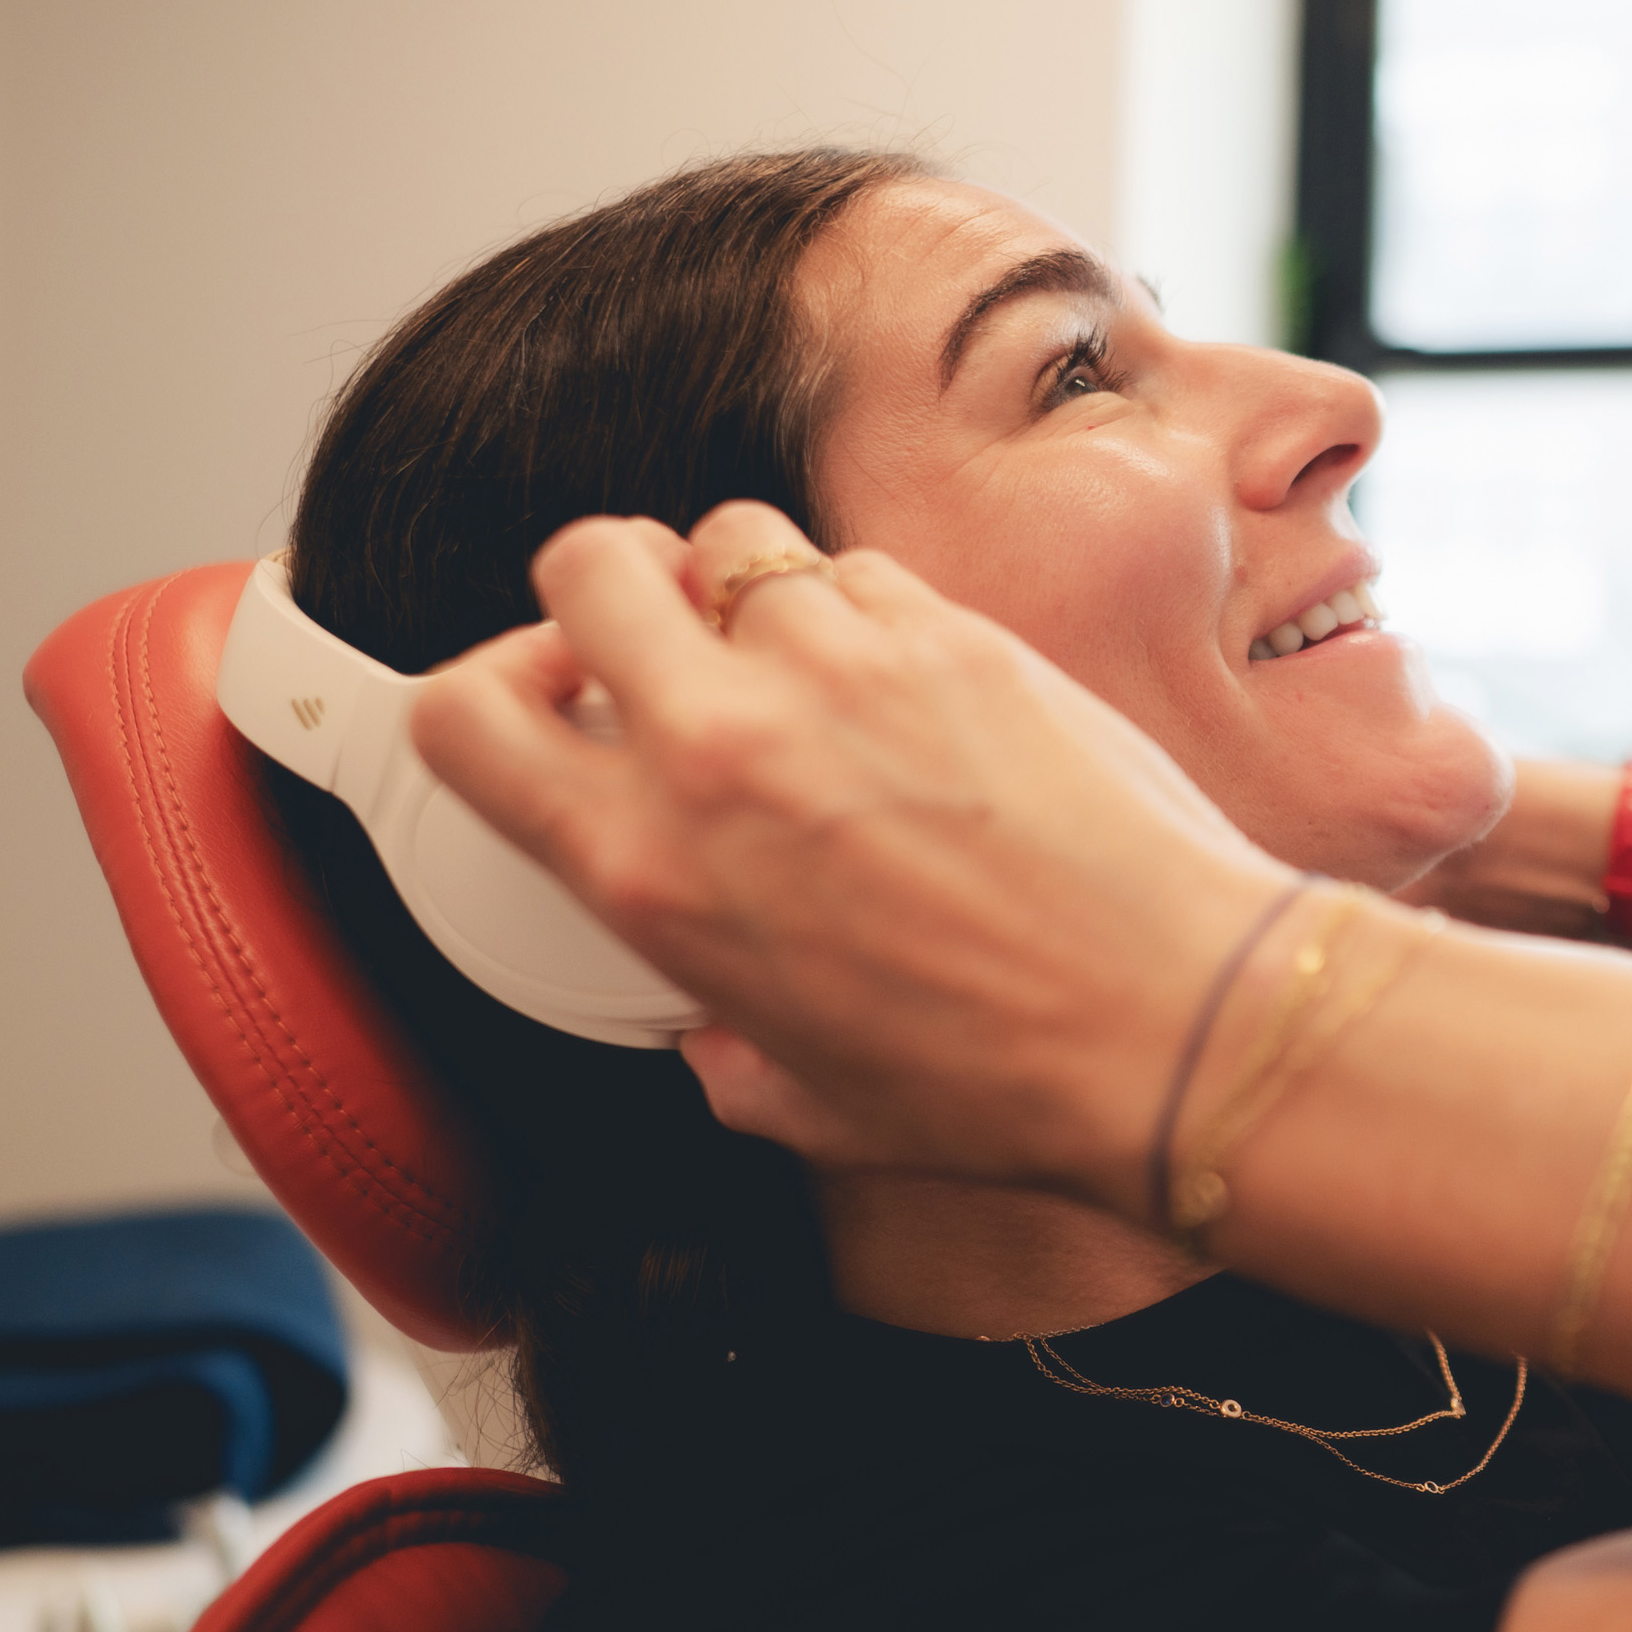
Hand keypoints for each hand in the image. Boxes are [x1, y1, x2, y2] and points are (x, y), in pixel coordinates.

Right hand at [410, 502, 1290, 1222]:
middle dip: (601, 589)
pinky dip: (854, 605)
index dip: (477, 692)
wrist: (1170, 1024)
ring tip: (794, 661)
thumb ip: (717, 1042)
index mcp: (652, 872)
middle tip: (651, 642)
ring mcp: (837, 667)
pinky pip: (852, 564)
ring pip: (727, 534)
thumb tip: (708, 1027)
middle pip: (583, 559)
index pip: (462, 715)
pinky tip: (901, 679)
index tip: (531, 702)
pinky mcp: (946, 627)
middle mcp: (722, 748)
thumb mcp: (799, 1097)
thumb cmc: (994, 1079)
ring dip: (739, 588)